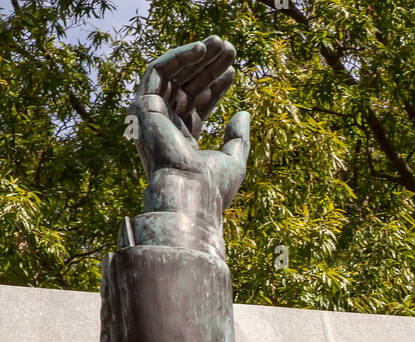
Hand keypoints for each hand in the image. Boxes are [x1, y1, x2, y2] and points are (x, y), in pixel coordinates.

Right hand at [129, 35, 249, 229]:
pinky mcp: (142, 105)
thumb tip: (243, 112)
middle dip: (209, 67)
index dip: (214, 87)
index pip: (196, 106)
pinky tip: (202, 49)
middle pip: (186, 88)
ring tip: (223, 45)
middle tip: (230, 50)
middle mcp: (163, 128)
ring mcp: (151, 117)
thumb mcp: (234, 160)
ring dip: (198, 57)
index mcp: (179, 142)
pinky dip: (180, 57)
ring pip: (174, 76)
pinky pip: (158, 70)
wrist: (190, 193)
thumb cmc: (212, 187)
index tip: (233, 73)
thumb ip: (238, 138)